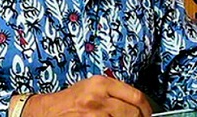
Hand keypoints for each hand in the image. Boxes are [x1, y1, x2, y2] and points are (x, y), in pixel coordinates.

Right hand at [16, 75, 151, 116]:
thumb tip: (138, 105)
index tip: (147, 114)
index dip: (146, 109)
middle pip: (133, 113)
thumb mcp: (92, 88)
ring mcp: (94, 114)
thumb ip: (114, 93)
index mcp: (101, 84)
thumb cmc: (71, 100)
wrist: (48, 111)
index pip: (136, 97)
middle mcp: (98, 98)